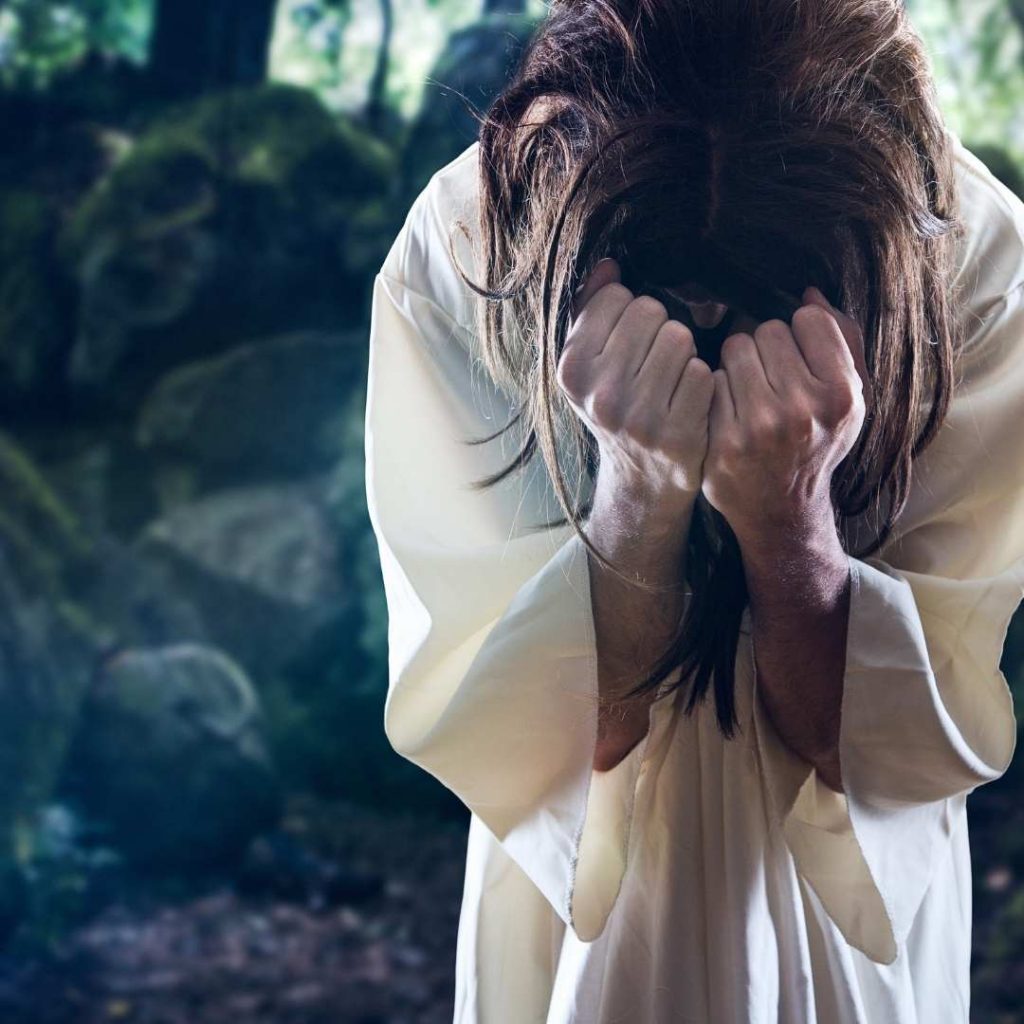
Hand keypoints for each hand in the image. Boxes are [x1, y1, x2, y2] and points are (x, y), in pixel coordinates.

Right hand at [556, 257, 714, 521]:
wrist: (641, 481)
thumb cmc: (618, 409)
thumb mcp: (590, 365)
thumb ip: (591, 311)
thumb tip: (609, 265)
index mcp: (572, 370)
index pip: (616, 297)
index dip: (629, 313)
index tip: (628, 341)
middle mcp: (599, 395)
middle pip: (651, 312)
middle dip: (658, 328)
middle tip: (654, 361)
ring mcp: (638, 418)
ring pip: (680, 338)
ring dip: (683, 352)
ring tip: (672, 378)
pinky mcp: (677, 435)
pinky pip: (703, 373)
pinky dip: (701, 381)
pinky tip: (688, 400)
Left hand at [700, 288, 867, 541]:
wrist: (782, 510)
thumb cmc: (817, 444)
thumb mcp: (849, 399)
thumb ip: (842, 341)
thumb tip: (809, 293)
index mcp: (842, 395)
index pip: (808, 319)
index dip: (799, 335)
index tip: (798, 360)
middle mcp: (802, 410)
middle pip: (766, 330)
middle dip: (766, 350)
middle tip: (770, 382)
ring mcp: (759, 427)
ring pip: (733, 348)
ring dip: (737, 365)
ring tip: (748, 394)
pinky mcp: (722, 441)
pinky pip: (709, 381)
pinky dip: (716, 391)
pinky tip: (728, 414)